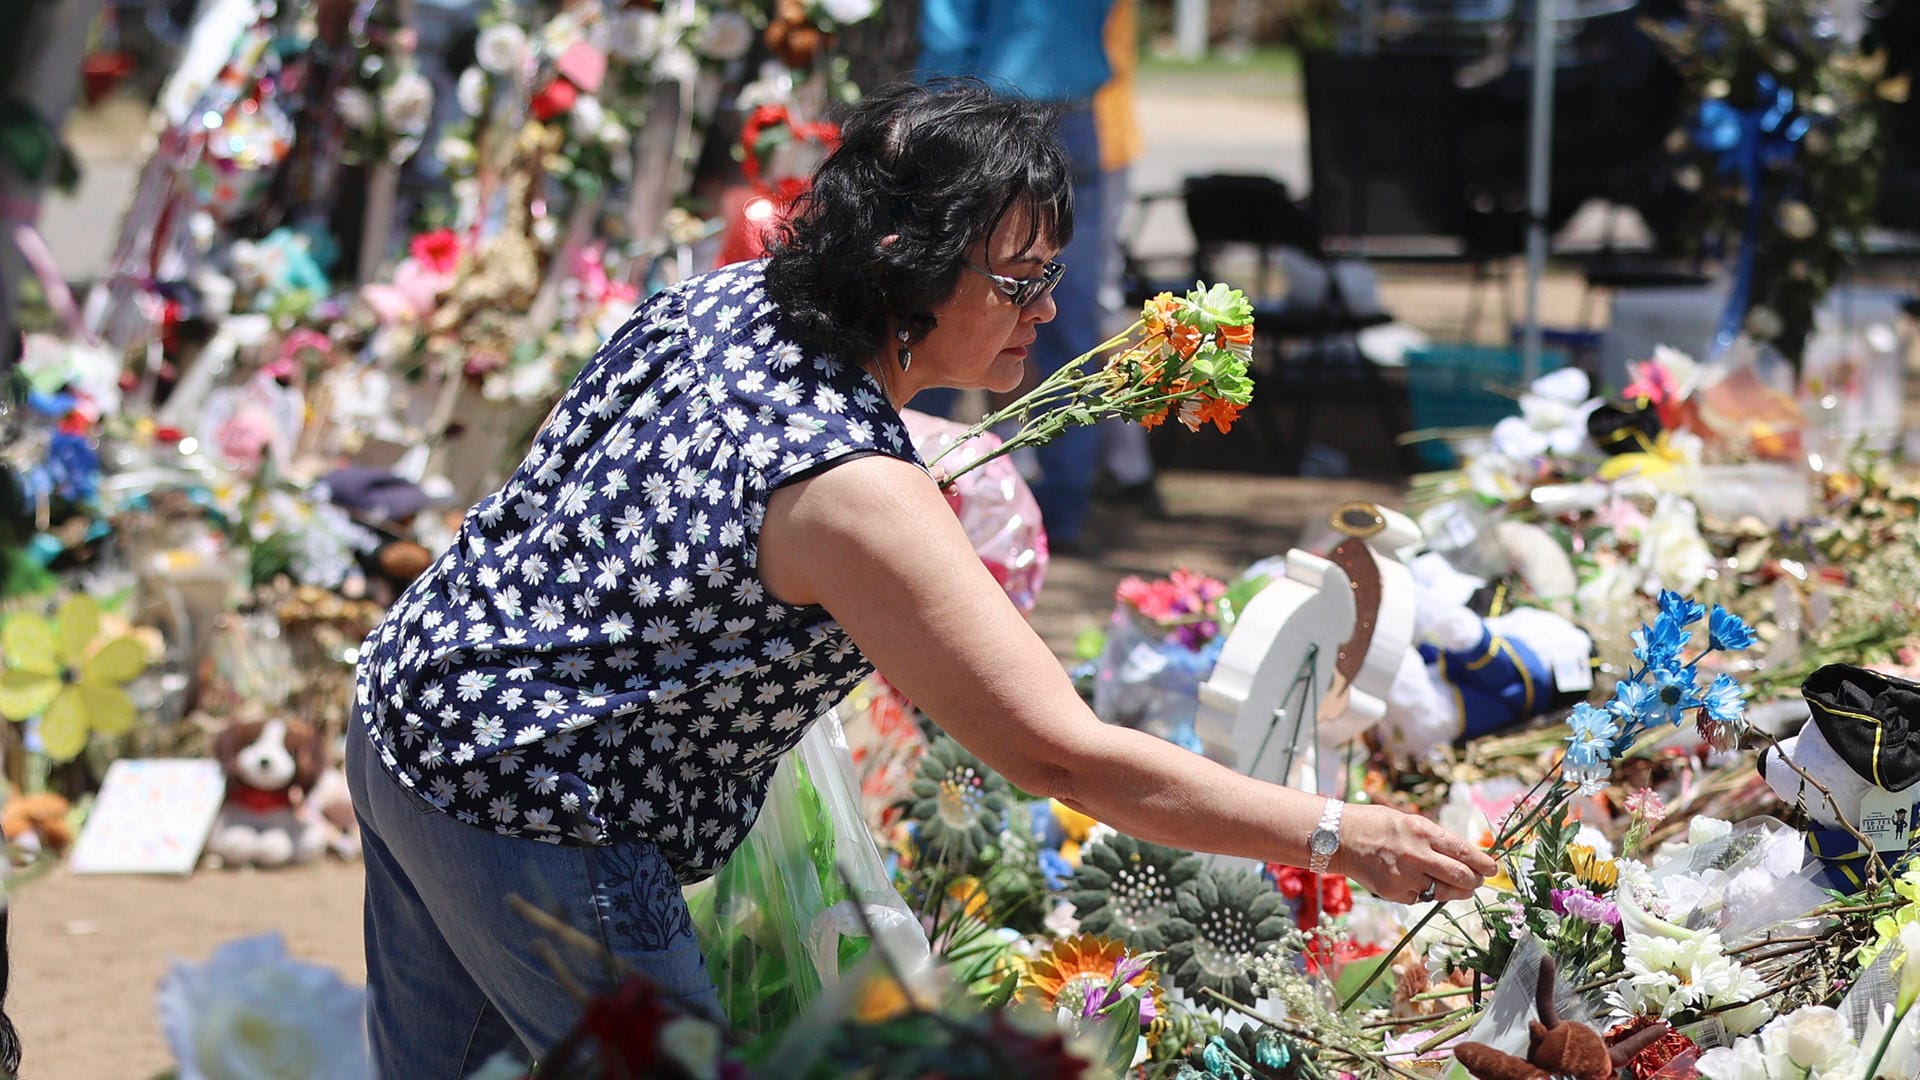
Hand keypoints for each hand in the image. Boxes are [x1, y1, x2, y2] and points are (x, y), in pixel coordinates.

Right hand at [1330, 803, 1497, 905]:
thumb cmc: (1378, 825)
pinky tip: (1422, 884)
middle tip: (1479, 881)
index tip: (1492, 868)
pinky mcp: (1395, 893)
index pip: (1465, 853)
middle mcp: (1418, 855)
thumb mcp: (1411, 822)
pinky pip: (1422, 898)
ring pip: (1446, 892)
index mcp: (1424, 832)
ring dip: (1457, 891)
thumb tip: (1466, 857)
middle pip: (1462, 877)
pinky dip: (1427, 894)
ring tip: (1459, 887)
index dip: (1484, 864)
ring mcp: (1406, 877)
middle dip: (1476, 881)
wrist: (1340, 838)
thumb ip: (1436, 840)